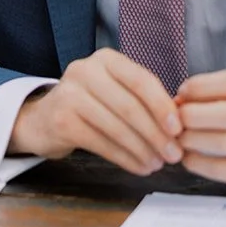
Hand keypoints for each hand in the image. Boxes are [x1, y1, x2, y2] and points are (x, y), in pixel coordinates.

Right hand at [9, 48, 182, 175]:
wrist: (44, 119)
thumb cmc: (91, 106)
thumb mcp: (115, 91)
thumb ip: (144, 100)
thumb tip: (181, 126)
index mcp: (105, 59)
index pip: (141, 80)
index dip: (163, 106)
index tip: (179, 129)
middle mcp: (84, 70)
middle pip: (130, 105)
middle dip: (156, 134)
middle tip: (174, 155)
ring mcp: (69, 94)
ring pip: (117, 126)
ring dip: (142, 149)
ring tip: (158, 164)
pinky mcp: (61, 120)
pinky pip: (101, 143)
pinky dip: (125, 158)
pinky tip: (138, 167)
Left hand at [176, 71, 225, 196]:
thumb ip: (220, 94)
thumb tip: (179, 100)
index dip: (198, 87)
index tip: (180, 93)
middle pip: (223, 115)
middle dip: (190, 116)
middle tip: (173, 120)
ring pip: (221, 143)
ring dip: (190, 140)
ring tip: (177, 139)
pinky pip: (223, 169)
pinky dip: (198, 163)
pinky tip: (188, 158)